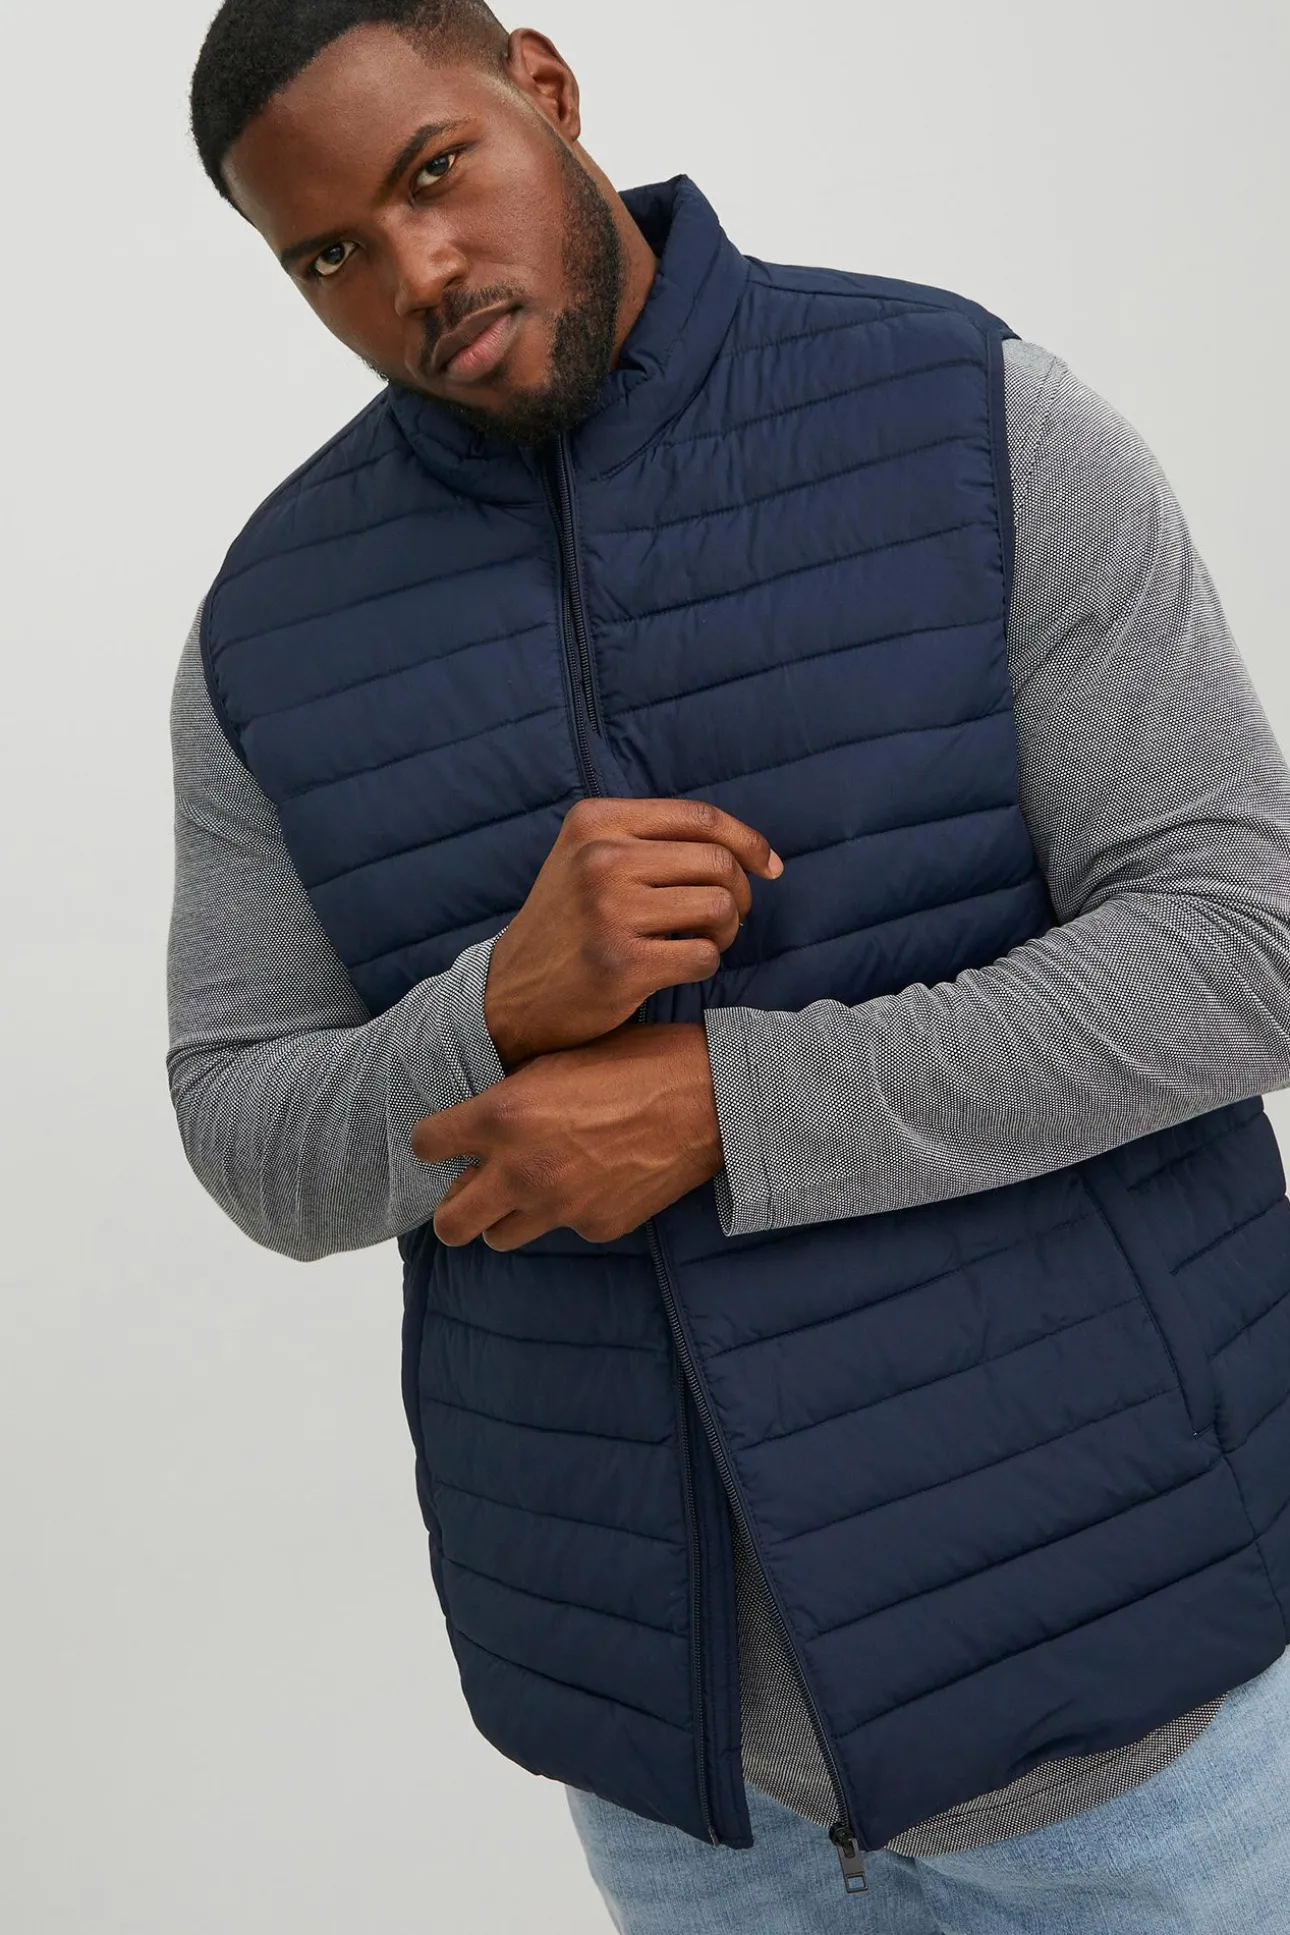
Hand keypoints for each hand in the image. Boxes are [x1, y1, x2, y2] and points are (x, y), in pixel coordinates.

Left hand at [410, 1023, 722, 1248]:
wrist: (709, 1097)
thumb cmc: (634, 1063)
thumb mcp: (556, 1062)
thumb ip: (509, 1101)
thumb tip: (481, 1127)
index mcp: (502, 1116)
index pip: (426, 1144)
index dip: (436, 1141)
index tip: (448, 1140)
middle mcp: (521, 1170)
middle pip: (450, 1222)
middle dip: (454, 1206)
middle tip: (473, 1189)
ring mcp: (558, 1207)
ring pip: (499, 1237)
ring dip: (507, 1215)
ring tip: (535, 1186)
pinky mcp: (594, 1227)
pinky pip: (562, 1229)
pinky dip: (568, 1211)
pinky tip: (596, 1180)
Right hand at [484, 797, 782, 1068]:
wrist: (508, 993)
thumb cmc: (567, 924)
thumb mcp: (589, 858)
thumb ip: (652, 841)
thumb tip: (750, 853)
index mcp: (596, 821)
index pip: (700, 818)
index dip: (748, 842)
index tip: (769, 867)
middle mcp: (600, 858)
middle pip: (718, 863)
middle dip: (738, 895)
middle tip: (725, 919)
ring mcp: (610, 911)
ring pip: (720, 907)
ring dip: (726, 931)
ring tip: (702, 941)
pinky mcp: (622, 963)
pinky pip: (704, 956)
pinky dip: (704, 965)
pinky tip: (678, 967)